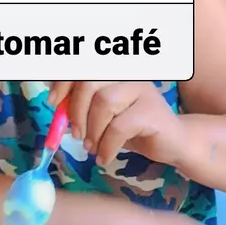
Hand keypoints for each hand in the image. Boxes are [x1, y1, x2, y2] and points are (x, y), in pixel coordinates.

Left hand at [49, 81, 184, 166]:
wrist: (172, 142)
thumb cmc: (132, 127)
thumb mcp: (101, 114)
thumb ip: (80, 103)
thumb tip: (53, 98)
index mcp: (113, 71)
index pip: (81, 67)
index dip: (63, 81)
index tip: (53, 102)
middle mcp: (128, 74)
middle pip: (90, 81)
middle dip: (76, 110)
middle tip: (75, 134)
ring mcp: (142, 90)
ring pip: (104, 102)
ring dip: (92, 130)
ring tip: (92, 147)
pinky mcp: (152, 111)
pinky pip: (119, 127)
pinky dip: (106, 146)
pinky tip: (105, 157)